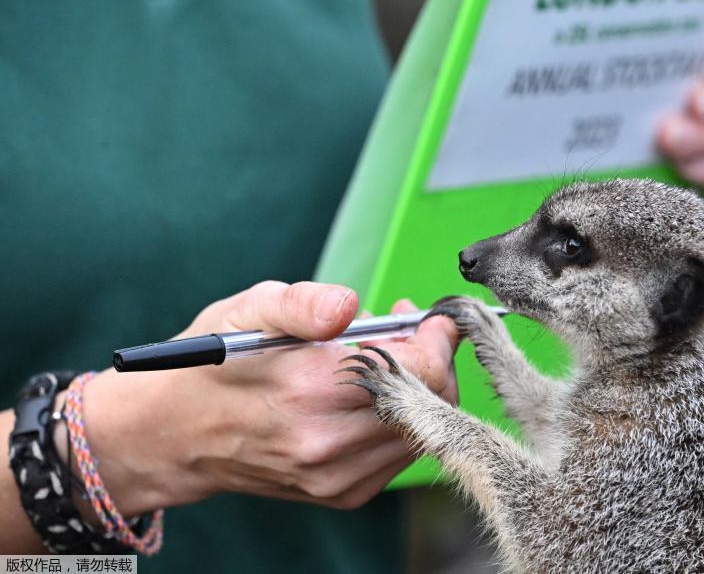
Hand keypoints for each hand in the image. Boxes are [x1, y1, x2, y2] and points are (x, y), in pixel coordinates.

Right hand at [76, 282, 458, 512]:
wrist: (177, 434)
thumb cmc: (214, 364)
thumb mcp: (248, 310)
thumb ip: (303, 303)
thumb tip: (348, 303)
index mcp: (310, 391)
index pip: (420, 368)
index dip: (433, 336)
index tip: (423, 316)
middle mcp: (329, 444)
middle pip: (432, 399)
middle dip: (429, 357)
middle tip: (403, 330)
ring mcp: (338, 477)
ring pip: (423, 427)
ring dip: (416, 388)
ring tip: (378, 360)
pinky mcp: (343, 493)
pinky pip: (401, 451)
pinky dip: (399, 417)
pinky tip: (367, 394)